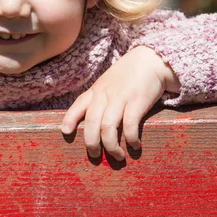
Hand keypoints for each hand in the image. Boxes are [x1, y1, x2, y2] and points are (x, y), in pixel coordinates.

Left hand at [61, 46, 179, 160]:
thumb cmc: (129, 75)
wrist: (151, 59)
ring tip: (117, 157)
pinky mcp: (137, 101)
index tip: (65, 132)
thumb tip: (95, 122)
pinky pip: (129, 125)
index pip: (78, 104)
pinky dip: (130, 139)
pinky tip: (134, 146)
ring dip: (111, 146)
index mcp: (96, 90)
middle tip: (95, 156)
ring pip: (107, 127)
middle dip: (91, 143)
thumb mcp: (108, 83)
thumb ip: (100, 98)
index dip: (70, 119)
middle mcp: (105, 94)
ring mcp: (120, 98)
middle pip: (92, 122)